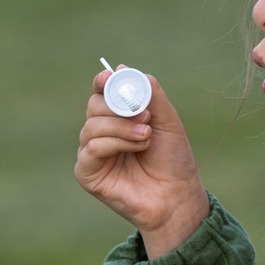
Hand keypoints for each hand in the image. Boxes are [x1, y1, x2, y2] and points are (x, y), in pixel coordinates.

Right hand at [74, 68, 207, 258]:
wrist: (177, 196)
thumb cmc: (172, 160)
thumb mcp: (167, 120)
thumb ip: (149, 93)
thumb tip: (120, 68)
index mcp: (117, 118)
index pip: (102, 92)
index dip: (103, 82)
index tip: (110, 77)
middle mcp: (101, 133)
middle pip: (94, 105)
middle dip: (120, 106)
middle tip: (146, 116)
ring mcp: (92, 153)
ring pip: (93, 125)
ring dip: (123, 127)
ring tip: (147, 137)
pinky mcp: (87, 172)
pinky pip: (92, 147)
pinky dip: (115, 142)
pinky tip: (138, 147)